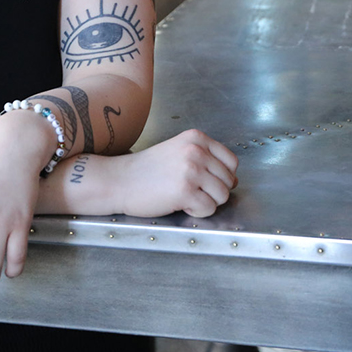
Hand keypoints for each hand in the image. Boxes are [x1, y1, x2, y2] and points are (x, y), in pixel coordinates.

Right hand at [112, 129, 239, 217]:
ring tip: (186, 197)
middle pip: (228, 180)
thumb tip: (232, 180)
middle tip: (192, 191)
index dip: (223, 176)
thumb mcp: (178, 151)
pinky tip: (181, 204)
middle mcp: (196, 151)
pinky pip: (209, 209)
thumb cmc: (146, 170)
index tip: (207, 182)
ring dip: (207, 202)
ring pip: (222, 196)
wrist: (119, 180)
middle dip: (214, 191)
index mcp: (196, 138)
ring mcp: (191, 170)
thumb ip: (205, 159)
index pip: (231, 161)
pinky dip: (198, 212)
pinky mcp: (185, 191)